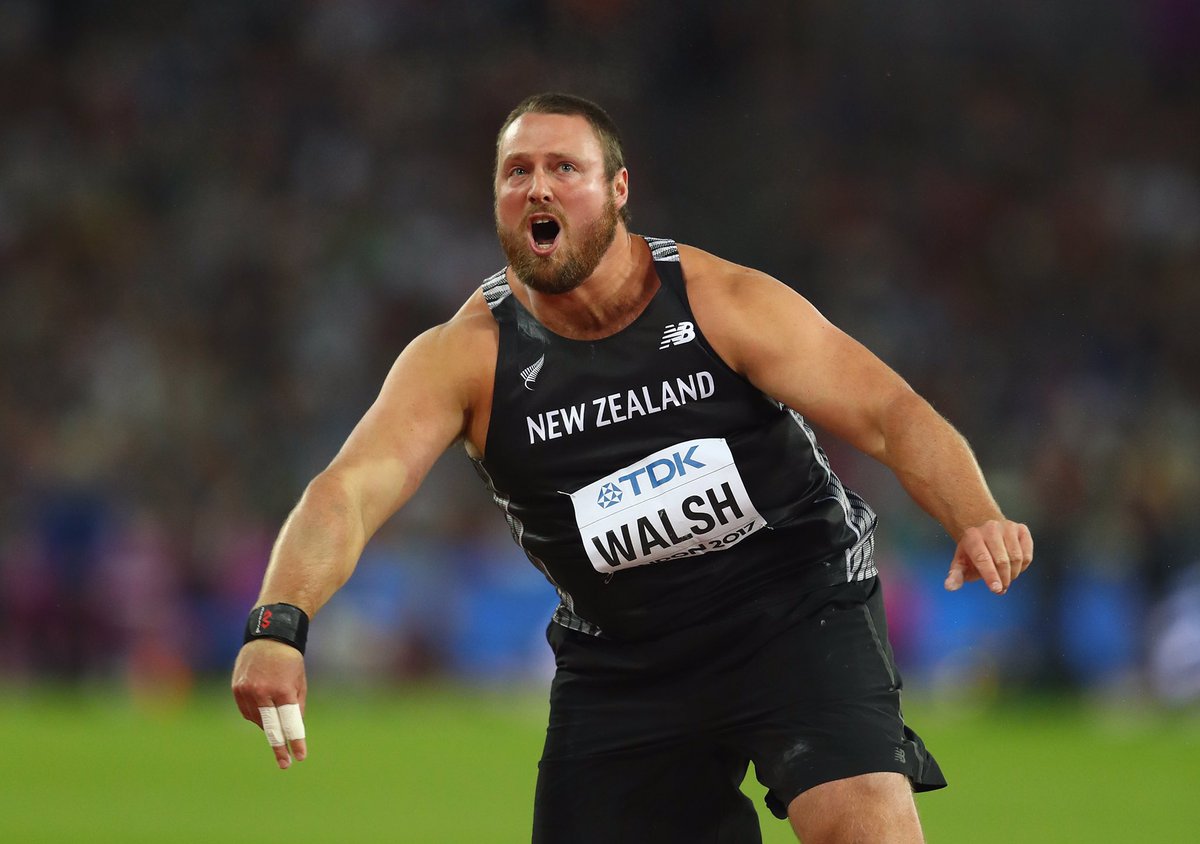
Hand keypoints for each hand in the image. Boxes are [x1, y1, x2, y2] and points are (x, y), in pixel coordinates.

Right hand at [232, 639, 307, 768]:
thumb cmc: (289, 661)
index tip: (299, 756)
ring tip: (275, 709)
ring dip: (269, 723)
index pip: (290, 722)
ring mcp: (247, 691)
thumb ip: (297, 706)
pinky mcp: (237, 690)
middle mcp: (263, 692)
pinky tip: (263, 705)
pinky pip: (247, 712)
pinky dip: (257, 714)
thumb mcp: (300, 681)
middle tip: (285, 764)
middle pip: (271, 728)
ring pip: (259, 720)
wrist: (267, 637)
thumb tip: (293, 730)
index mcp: (283, 689)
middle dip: (279, 747)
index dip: (295, 741)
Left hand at [944, 519, 1032, 594]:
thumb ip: (955, 576)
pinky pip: (1027, 554)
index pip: (983, 558)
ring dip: (1013, 574)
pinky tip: (1014, 567)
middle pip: (1002, 560)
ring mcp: (1007, 527)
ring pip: (1017, 558)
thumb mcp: (961, 564)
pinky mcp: (1021, 529)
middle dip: (1003, 579)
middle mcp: (990, 528)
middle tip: (1001, 589)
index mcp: (972, 536)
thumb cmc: (972, 554)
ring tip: (1006, 578)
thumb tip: (949, 587)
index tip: (997, 589)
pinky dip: (1023, 566)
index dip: (991, 575)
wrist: (986, 534)